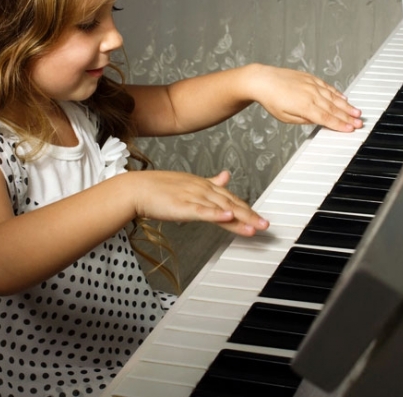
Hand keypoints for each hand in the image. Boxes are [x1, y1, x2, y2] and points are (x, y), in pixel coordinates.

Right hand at [127, 170, 268, 236]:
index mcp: (204, 184)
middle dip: (250, 215)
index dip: (246, 208)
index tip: (259, 218)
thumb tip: (226, 175)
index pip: (230, 198)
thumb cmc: (159, 188)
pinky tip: (228, 217)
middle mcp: (202, 189)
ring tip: (255, 227)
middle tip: (265, 225)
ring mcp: (193, 196)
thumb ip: (209, 181)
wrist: (137, 189)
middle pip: (231, 203)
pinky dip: (216, 214)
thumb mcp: (189, 182)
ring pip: (221, 208)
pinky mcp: (183, 206)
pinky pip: (203, 211)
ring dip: (240, 218)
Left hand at [249, 65, 362, 131]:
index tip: (351, 129)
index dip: (340, 125)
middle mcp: (311, 95)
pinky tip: (344, 98)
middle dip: (348, 117)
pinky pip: (328, 87)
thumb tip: (317, 121)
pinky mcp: (311, 78)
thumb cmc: (271, 99)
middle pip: (333, 109)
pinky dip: (337, 93)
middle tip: (359, 122)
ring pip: (333, 97)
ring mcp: (312, 85)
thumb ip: (304, 120)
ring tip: (357, 112)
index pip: (327, 118)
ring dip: (346, 106)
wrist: (263, 80)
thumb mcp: (286, 117)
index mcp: (305, 106)